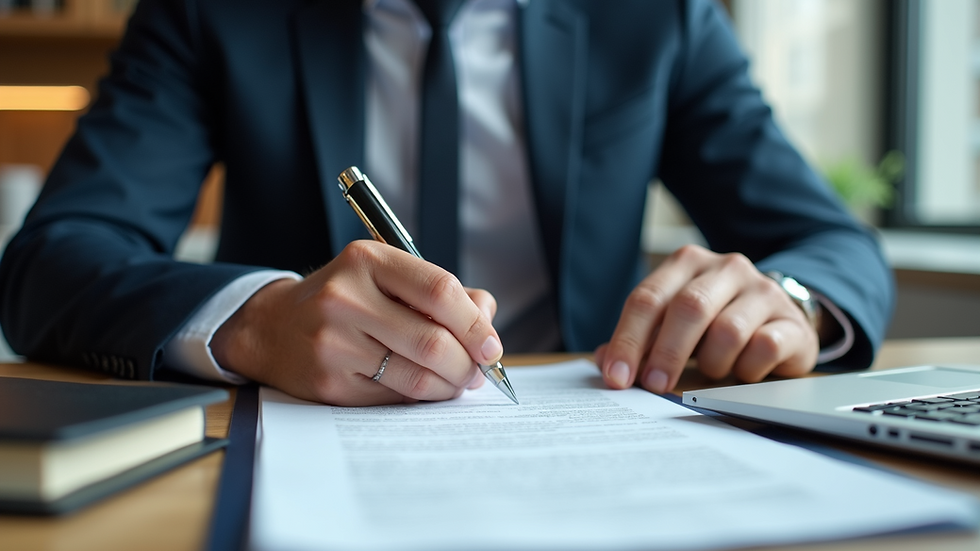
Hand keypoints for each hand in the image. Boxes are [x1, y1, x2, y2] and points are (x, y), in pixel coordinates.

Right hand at [210, 240, 502, 405]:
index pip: (440, 291)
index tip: (491, 346)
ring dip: (449, 386)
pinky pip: (394, 399)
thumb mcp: (386, 277)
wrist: (272, 328)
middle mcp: (346, 298)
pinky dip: (420, 399)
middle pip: (434, 341)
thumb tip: (487, 323)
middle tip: (477, 372)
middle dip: (468, 364)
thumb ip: (441, 293)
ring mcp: (334, 343)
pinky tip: (423, 390)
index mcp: (367, 261)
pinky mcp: (329, 382)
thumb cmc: (346, 300)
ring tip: (455, 382)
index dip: (476, 324)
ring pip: (418, 378)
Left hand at [594, 244, 818, 393]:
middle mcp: (726, 268)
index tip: (617, 376)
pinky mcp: (791, 320)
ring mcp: (762, 290)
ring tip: (711, 370)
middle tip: (654, 386)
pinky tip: (743, 371)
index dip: (628, 339)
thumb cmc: (714, 323)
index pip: (648, 298)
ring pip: (727, 331)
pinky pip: (764, 348)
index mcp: (687, 263)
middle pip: (688, 308)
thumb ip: (641, 339)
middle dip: (666, 353)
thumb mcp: (673, 324)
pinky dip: (747, 368)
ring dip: (712, 362)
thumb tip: (605, 362)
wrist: (779, 318)